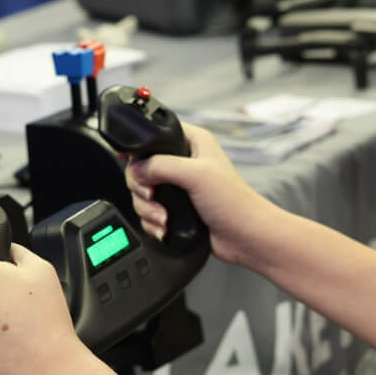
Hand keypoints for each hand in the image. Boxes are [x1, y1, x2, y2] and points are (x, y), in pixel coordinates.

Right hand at [125, 122, 278, 265]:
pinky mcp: (176, 208)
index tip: (131, 164)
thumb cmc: (234, 202)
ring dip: (147, 209)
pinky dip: (152, 222)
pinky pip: (149, 212)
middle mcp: (184, 162)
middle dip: (141, 187)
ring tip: (163, 218)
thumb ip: (160, 166)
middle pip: (142, 168)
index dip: (139, 150)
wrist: (244, 237)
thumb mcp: (195, 174)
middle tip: (152, 195)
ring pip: (143, 193)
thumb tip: (135, 169)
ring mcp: (179, 186)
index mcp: (192, 142)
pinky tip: (164, 227)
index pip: (154, 137)